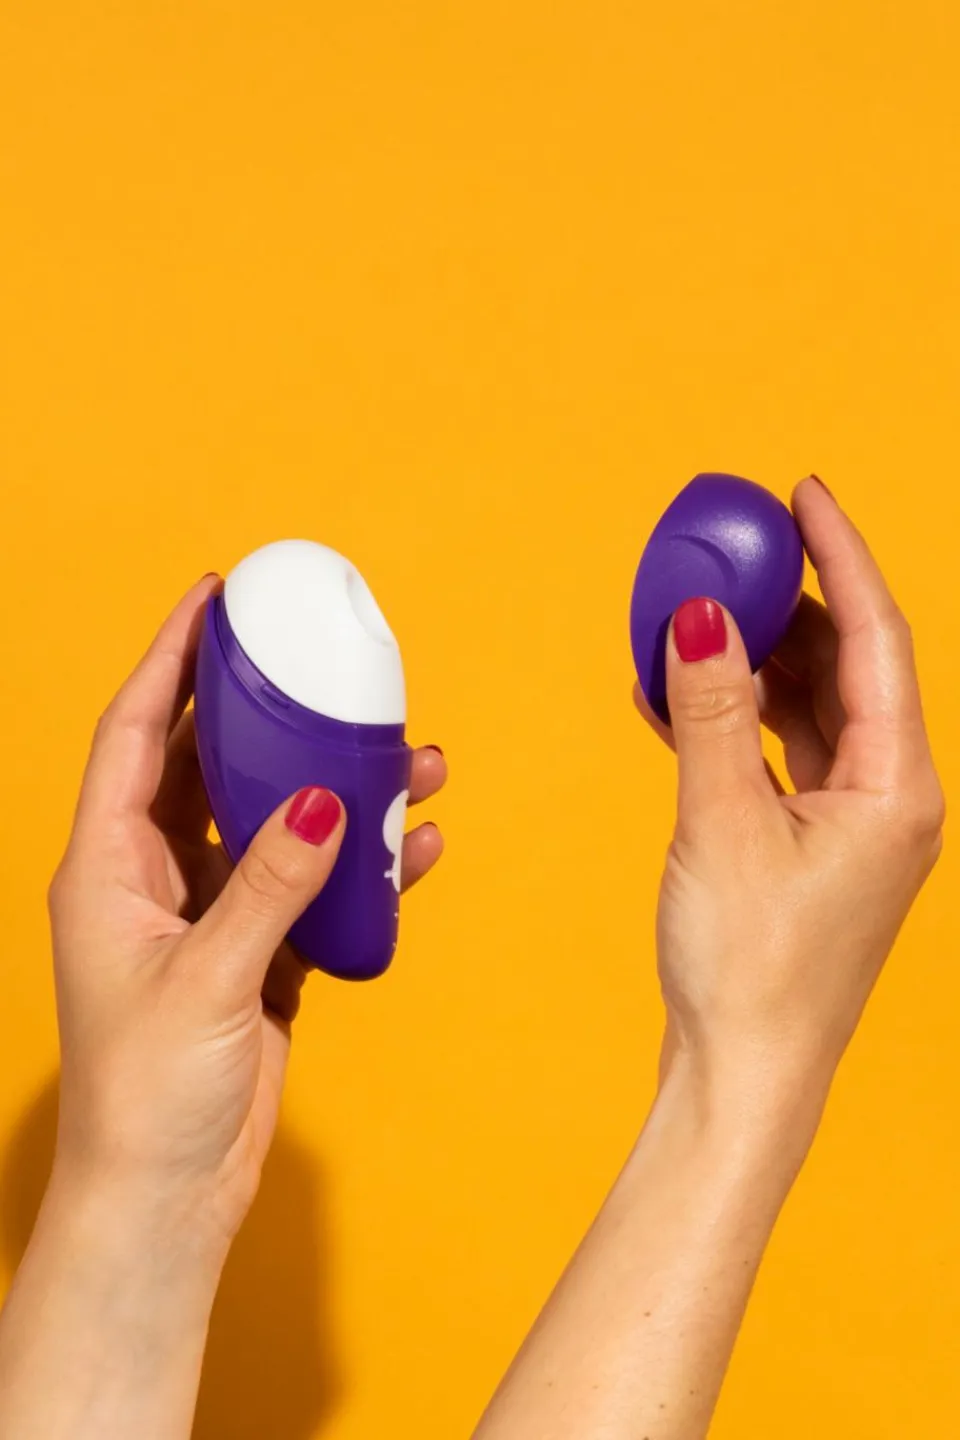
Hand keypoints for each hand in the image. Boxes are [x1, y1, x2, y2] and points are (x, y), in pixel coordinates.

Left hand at [47, 576, 446, 1249]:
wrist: (168, 1198)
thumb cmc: (149, 1097)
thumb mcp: (208, 981)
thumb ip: (267, 887)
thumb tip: (322, 800)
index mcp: (109, 870)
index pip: (132, 736)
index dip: (167, 660)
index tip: (210, 599)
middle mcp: (156, 879)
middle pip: (210, 764)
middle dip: (267, 712)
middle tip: (321, 660)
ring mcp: (210, 914)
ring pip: (274, 822)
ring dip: (338, 788)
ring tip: (411, 757)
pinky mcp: (259, 953)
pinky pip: (314, 884)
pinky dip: (364, 863)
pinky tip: (419, 847)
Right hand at [635, 477, 943, 1120]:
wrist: (743, 1077)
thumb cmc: (749, 972)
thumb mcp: (722, 825)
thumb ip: (711, 714)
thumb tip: (698, 617)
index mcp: (896, 788)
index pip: (876, 638)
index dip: (840, 556)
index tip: (803, 494)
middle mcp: (887, 799)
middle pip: (845, 666)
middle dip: (785, 606)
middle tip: (728, 554)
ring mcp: (849, 824)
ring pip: (807, 708)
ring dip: (750, 664)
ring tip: (686, 624)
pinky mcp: (807, 846)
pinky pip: (775, 753)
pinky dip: (730, 720)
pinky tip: (674, 698)